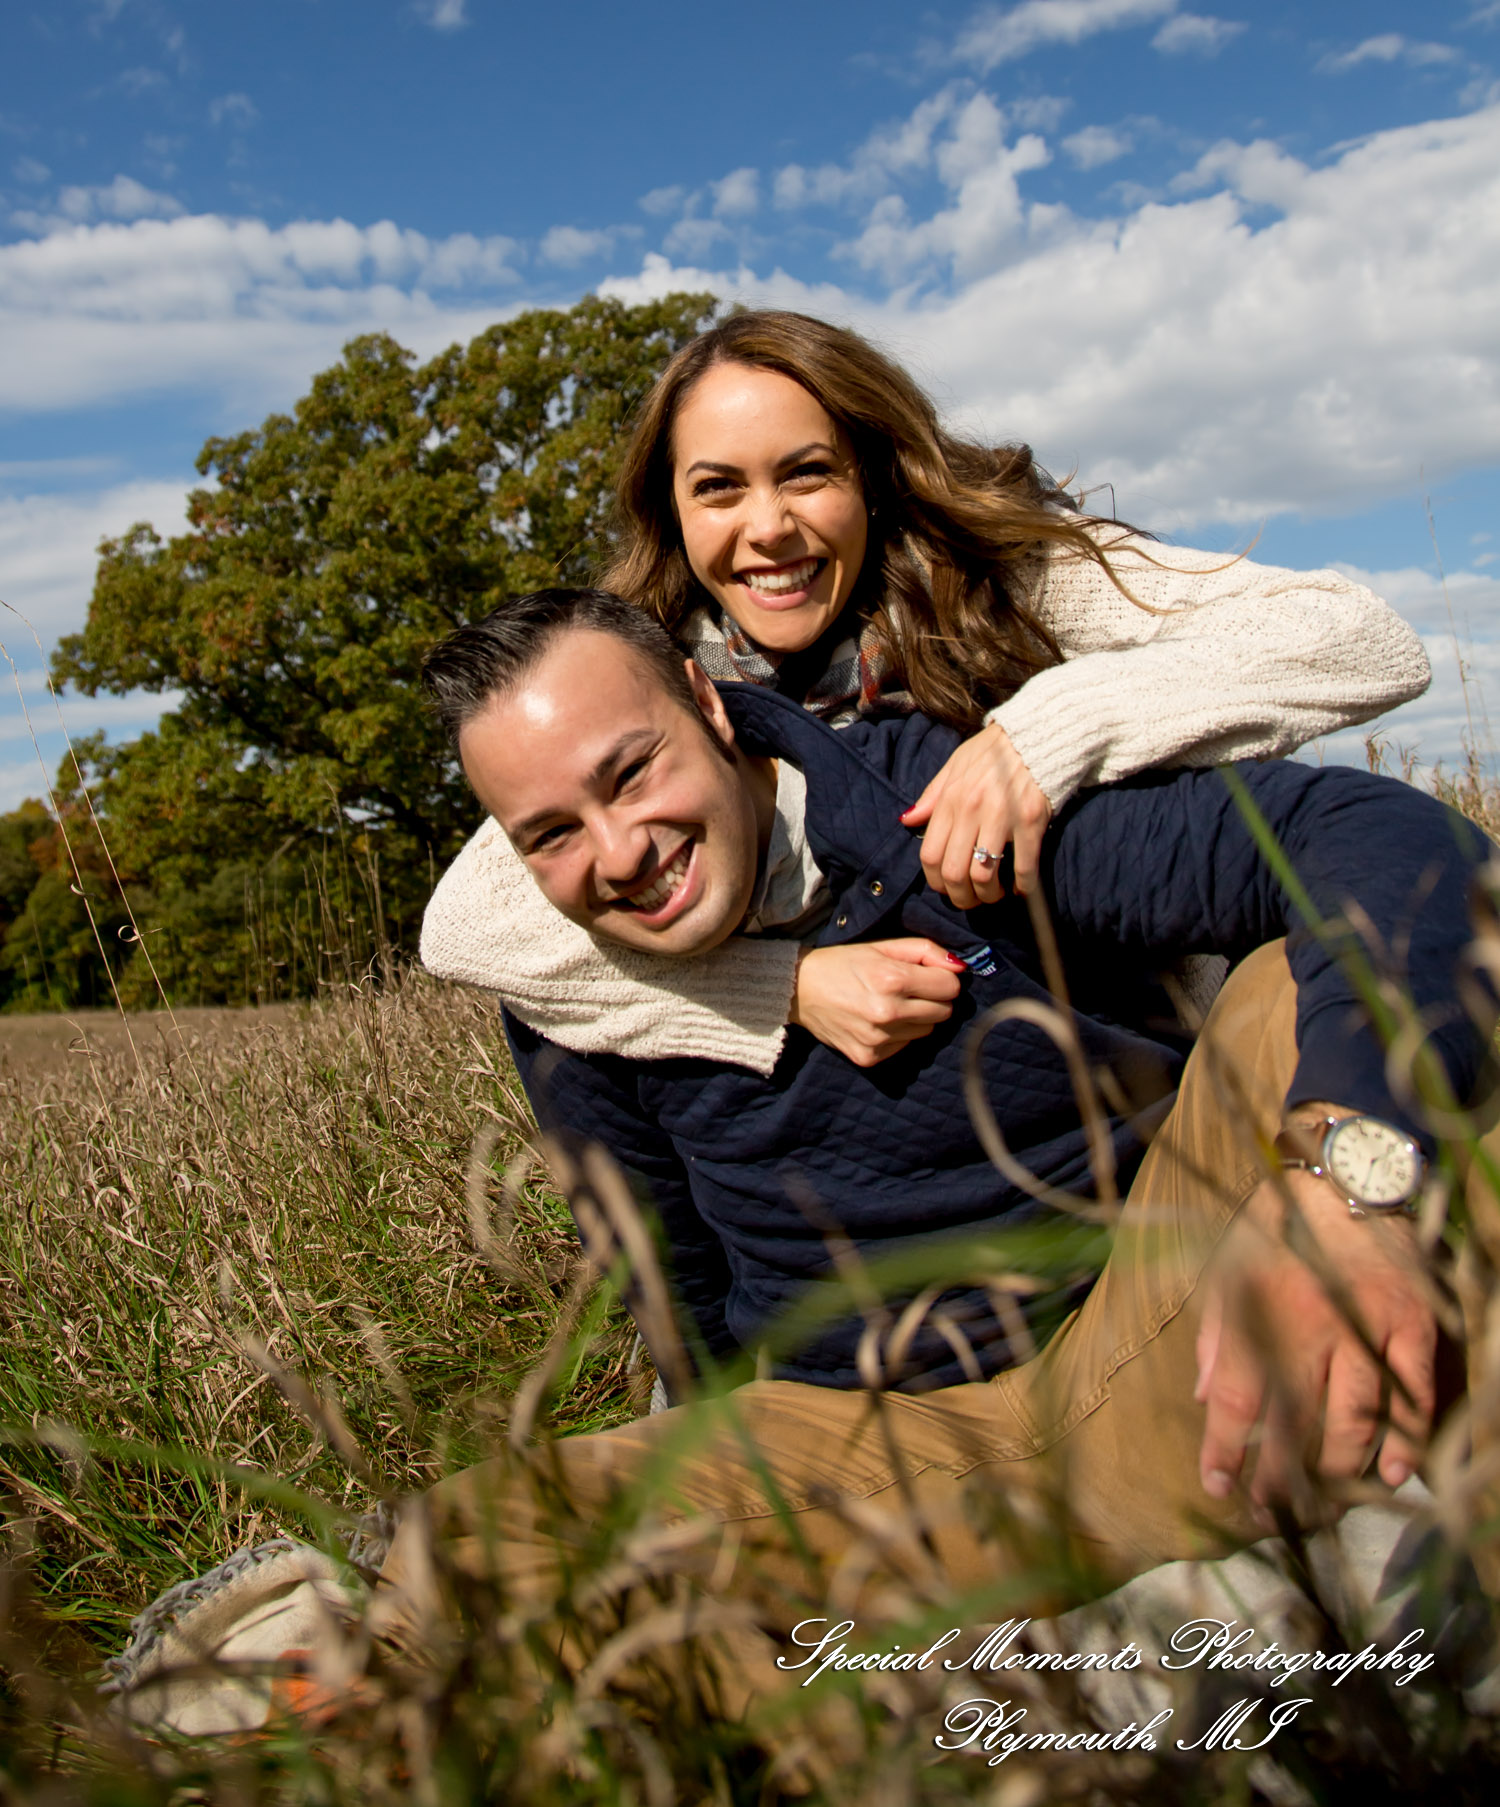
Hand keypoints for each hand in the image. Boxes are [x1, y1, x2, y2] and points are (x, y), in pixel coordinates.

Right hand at [789, 939, 965, 1067]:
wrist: (799, 991)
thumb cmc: (843, 963)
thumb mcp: (882, 946)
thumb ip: (925, 951)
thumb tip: (960, 967)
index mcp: (892, 979)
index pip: (950, 987)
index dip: (943, 979)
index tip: (928, 976)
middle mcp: (887, 1012)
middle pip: (944, 1012)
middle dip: (934, 999)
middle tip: (910, 990)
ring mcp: (878, 1039)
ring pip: (927, 1031)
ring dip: (917, 1018)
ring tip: (891, 1004)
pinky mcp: (869, 1058)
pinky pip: (904, 1046)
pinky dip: (898, 1034)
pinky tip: (876, 1021)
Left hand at [898, 723, 1051, 909]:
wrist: (1037, 734)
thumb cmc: (993, 752)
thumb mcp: (955, 765)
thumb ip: (932, 796)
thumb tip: (907, 820)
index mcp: (951, 799)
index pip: (930, 856)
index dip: (936, 882)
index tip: (947, 888)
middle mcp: (972, 810)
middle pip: (954, 873)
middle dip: (961, 897)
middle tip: (971, 899)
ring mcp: (1002, 817)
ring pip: (984, 876)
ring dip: (989, 895)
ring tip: (994, 894)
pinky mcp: (1032, 822)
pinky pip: (1023, 867)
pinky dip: (1021, 886)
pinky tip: (1020, 888)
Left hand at [1194, 1171, 1435, 1510]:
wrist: (1339, 1176)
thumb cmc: (1272, 1227)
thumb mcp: (1222, 1269)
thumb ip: (1212, 1335)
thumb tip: (1201, 1398)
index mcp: (1255, 1309)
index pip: (1233, 1397)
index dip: (1223, 1449)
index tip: (1217, 1486)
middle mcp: (1309, 1323)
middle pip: (1294, 1422)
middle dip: (1281, 1479)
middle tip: (1273, 1514)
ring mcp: (1365, 1324)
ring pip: (1355, 1418)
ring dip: (1339, 1471)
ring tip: (1324, 1504)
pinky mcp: (1410, 1322)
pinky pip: (1411, 1393)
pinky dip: (1404, 1439)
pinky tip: (1391, 1473)